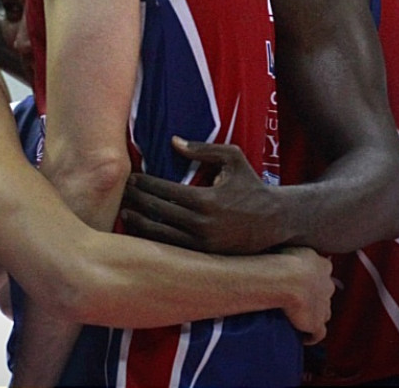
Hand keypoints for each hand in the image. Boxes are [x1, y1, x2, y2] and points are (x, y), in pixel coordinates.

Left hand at [119, 138, 285, 253]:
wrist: (276, 222)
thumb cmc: (252, 186)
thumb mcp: (233, 159)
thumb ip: (202, 149)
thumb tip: (173, 141)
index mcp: (205, 200)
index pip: (163, 191)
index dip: (143, 184)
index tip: (131, 179)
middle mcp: (201, 224)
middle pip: (157, 212)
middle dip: (135, 201)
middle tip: (122, 194)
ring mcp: (202, 244)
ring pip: (160, 235)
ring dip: (139, 223)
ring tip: (125, 214)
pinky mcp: (205, 257)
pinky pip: (172, 249)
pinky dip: (154, 240)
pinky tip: (142, 231)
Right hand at [277, 246, 332, 344]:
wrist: (287, 279)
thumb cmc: (283, 259)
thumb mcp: (292, 246)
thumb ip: (295, 250)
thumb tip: (284, 242)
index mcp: (323, 265)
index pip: (323, 271)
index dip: (313, 276)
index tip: (301, 278)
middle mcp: (328, 285)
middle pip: (325, 292)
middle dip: (316, 295)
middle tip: (298, 298)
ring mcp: (324, 305)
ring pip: (324, 312)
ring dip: (314, 314)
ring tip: (298, 317)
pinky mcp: (317, 323)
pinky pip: (318, 334)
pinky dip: (311, 336)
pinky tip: (302, 337)